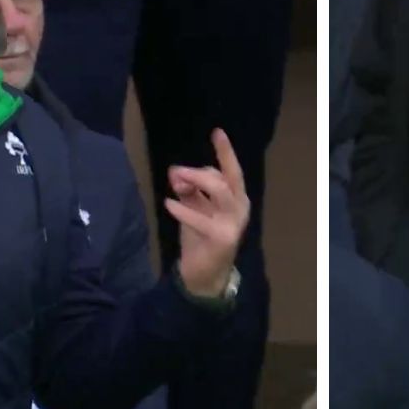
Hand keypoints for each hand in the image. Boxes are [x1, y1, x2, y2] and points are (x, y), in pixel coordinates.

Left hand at [165, 129, 249, 297]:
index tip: (217, 132)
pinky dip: (183, 209)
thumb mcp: (195, 209)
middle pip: (228, 178)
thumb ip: (188, 190)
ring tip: (176, 180)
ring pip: (220, 191)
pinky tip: (169, 204)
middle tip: (178, 169)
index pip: (232, 171)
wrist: (205, 276)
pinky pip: (200, 218)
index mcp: (237, 199)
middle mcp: (240, 208)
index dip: (225, 152)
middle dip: (203, 168)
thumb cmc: (201, 239)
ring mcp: (233, 223)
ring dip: (197, 181)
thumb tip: (175, 171)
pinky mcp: (221, 238)